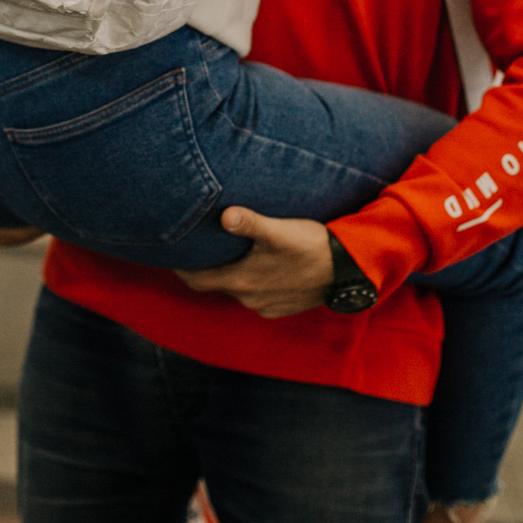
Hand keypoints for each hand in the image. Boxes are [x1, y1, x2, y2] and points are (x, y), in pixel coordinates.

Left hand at [176, 208, 333, 318]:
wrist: (350, 270)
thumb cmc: (312, 246)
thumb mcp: (279, 231)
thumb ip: (250, 223)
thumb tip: (225, 215)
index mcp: (242, 280)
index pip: (196, 280)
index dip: (181, 269)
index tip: (172, 254)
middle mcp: (249, 298)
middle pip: (216, 284)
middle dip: (205, 268)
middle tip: (198, 249)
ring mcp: (267, 305)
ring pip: (238, 290)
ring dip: (232, 275)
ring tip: (230, 254)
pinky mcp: (283, 307)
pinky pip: (258, 297)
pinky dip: (253, 284)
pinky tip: (260, 267)